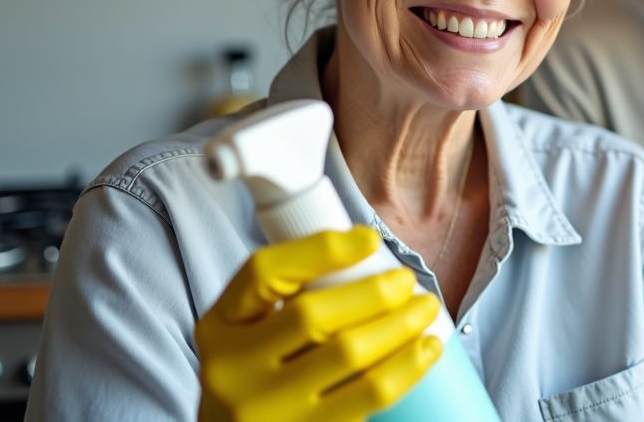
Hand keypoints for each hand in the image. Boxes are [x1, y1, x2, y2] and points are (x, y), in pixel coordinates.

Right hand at [196, 227, 442, 421]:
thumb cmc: (253, 373)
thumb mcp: (245, 328)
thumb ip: (285, 291)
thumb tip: (363, 246)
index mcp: (218, 327)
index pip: (263, 273)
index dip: (320, 250)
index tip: (369, 239)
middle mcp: (232, 370)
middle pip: (312, 316)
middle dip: (374, 292)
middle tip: (408, 281)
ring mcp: (267, 411)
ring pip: (349, 358)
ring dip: (400, 327)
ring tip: (425, 311)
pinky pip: (366, 398)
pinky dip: (405, 369)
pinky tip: (425, 350)